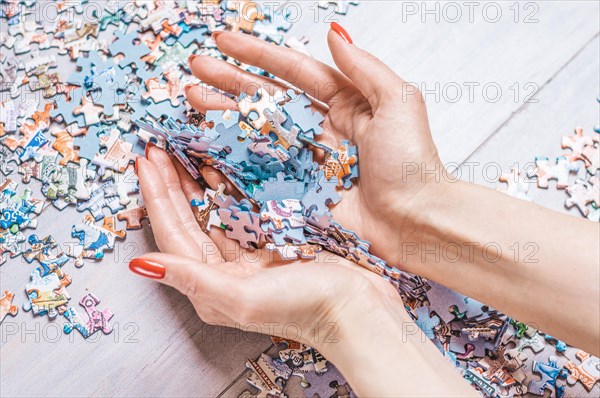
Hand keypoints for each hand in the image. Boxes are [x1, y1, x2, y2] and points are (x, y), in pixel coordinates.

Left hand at [131, 148, 400, 348]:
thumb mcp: (241, 296)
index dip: (155, 197)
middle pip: (189, 218)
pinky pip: (243, 205)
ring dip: (197, 179)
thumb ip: (191, 278)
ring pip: (214, 208)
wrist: (356, 307)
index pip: (172, 233)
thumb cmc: (302, 307)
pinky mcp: (274, 238)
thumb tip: (138, 264)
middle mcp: (225, 268)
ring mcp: (250, 251)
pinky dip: (230, 184)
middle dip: (170, 182)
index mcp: (211, 284)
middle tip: (157, 146)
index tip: (144, 161)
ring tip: (182, 148)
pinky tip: (221, 163)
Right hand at [185, 26, 444, 267]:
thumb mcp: (398, 103)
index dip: (258, 54)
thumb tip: (335, 32)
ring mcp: (307, 159)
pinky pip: (260, 168)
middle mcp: (322, 128)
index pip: (294, 71)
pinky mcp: (298, 189)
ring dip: (225, 113)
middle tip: (196, 67)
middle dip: (231, 80)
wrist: (414, 222)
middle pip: (268, 98)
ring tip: (192, 97)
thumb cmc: (411, 163)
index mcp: (347, 103)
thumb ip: (364, 68)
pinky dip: (234, 155)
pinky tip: (209, 141)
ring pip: (258, 130)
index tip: (224, 40)